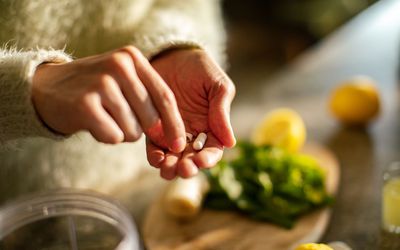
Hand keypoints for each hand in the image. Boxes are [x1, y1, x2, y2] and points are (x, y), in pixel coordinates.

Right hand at [32, 46, 185, 151]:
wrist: (46, 88)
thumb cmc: (94, 90)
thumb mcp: (122, 81)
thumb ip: (149, 99)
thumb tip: (173, 136)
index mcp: (132, 58)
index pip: (165, 96)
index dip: (175, 124)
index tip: (180, 144)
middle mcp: (119, 66)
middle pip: (151, 118)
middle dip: (140, 128)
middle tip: (117, 117)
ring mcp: (102, 83)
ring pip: (132, 131)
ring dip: (121, 132)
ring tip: (103, 115)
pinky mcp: (86, 104)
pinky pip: (113, 137)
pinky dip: (105, 136)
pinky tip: (92, 122)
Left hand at [147, 49, 235, 178]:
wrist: (171, 55)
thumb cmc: (199, 68)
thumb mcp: (217, 85)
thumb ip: (222, 111)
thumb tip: (230, 143)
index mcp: (212, 127)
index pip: (212, 150)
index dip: (208, 159)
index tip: (202, 160)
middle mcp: (192, 135)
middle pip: (192, 160)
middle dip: (188, 168)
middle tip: (183, 168)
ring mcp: (172, 133)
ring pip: (173, 158)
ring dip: (171, 168)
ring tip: (167, 169)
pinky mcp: (153, 128)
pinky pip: (154, 147)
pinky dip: (155, 156)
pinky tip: (156, 158)